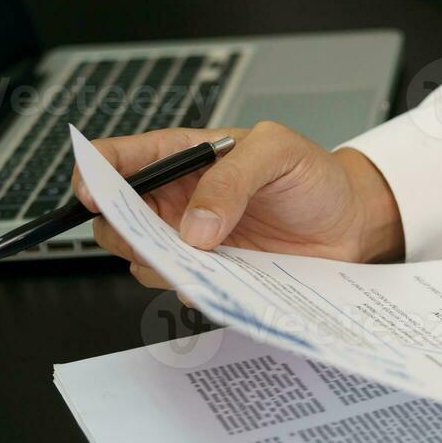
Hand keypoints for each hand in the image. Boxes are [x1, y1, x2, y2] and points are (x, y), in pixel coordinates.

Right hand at [73, 123, 404, 287]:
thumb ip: (232, 180)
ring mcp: (193, 242)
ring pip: (143, 259)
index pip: (118, 158)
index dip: (93, 174)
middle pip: (116, 218)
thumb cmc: (314, 176)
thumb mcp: (278, 153)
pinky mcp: (215, 276)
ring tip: (195, 259)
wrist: (351, 222)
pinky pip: (183, 289)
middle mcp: (179, 200)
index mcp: (183, 157)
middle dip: (121, 230)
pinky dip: (191, 289)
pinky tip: (217, 282)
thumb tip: (194, 227)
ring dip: (156, 264)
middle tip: (151, 238)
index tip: (91, 194)